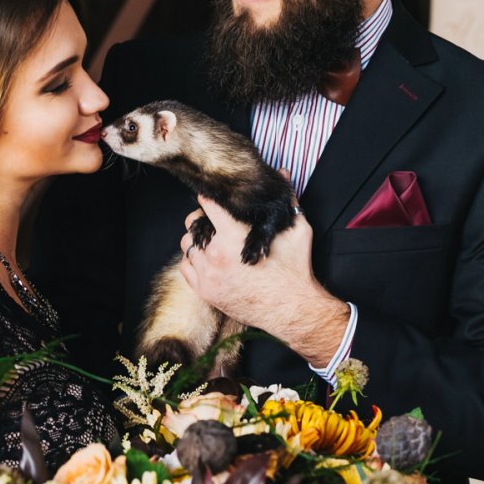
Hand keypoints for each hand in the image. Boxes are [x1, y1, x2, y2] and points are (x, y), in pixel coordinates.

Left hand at [178, 195, 349, 368]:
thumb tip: (283, 173)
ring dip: (198, 240)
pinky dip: (194, 260)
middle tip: (215, 221)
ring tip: (214, 241)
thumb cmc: (295, 271)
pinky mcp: (204, 291)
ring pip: (188, 245)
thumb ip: (286, 201)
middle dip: (202, 218)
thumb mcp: (297, 231)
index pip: (208, 204)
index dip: (211, 197)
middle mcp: (216, 254)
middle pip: (193, 224)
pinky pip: (185, 267)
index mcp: (234, 236)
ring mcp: (207, 275)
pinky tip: (208, 259)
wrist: (292, 310)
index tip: (213, 197)